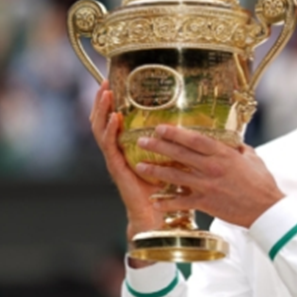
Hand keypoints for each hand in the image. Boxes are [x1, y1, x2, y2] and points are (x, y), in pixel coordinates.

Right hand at [90, 81, 163, 242]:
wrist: (156, 215)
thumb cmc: (164, 187)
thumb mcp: (169, 158)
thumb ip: (174, 142)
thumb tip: (195, 121)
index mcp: (127, 147)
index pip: (114, 119)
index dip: (112, 102)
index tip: (114, 82)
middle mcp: (117, 151)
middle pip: (102, 121)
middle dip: (101, 101)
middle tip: (105, 82)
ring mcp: (114, 160)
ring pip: (100, 131)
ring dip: (102, 111)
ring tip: (106, 95)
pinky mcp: (117, 169)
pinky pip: (109, 147)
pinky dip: (111, 131)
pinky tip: (114, 119)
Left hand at [135, 125, 284, 227]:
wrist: (265, 210)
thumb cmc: (262, 184)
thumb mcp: (253, 159)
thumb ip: (240, 149)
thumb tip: (234, 142)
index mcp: (223, 154)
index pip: (195, 140)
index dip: (176, 133)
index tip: (161, 128)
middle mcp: (212, 168)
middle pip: (180, 154)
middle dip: (158, 146)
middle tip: (142, 141)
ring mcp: (207, 186)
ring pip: (175, 176)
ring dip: (155, 171)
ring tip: (140, 167)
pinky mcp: (206, 203)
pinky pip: (181, 202)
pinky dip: (166, 202)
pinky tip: (154, 201)